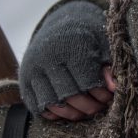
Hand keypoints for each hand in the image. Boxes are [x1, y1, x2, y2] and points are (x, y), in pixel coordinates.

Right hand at [18, 0, 111, 119]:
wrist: (60, 23)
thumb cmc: (88, 36)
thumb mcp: (104, 43)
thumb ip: (109, 65)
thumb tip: (114, 87)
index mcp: (71, 45)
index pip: (87, 81)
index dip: (101, 94)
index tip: (110, 97)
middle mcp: (47, 57)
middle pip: (70, 95)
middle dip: (89, 107)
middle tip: (100, 108)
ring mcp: (32, 69)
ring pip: (52, 104)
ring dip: (72, 114)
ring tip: (86, 111)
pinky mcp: (23, 80)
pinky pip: (36, 107)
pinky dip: (54, 114)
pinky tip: (69, 110)